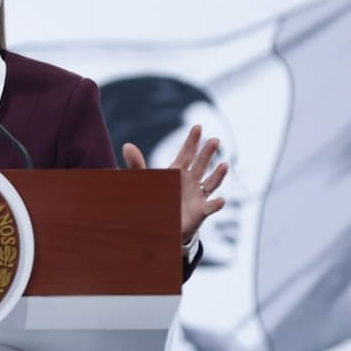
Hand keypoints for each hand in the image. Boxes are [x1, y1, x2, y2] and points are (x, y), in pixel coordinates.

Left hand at [122, 124, 227, 244]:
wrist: (160, 223)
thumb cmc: (156, 198)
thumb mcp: (145, 180)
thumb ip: (136, 164)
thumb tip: (127, 145)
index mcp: (178, 171)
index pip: (187, 153)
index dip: (192, 140)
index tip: (197, 126)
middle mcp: (191, 181)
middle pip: (201, 164)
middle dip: (207, 153)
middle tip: (215, 140)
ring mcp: (197, 196)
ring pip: (211, 183)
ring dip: (218, 175)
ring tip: (224, 165)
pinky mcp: (200, 212)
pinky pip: (210, 207)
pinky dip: (216, 204)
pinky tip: (221, 200)